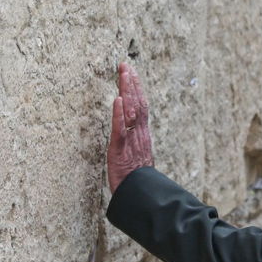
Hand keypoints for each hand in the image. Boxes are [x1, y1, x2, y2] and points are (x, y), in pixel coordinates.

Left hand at [108, 61, 153, 192]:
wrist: (141, 197)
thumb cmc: (137, 180)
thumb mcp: (138, 157)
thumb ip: (135, 142)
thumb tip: (132, 131)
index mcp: (143, 135)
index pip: (142, 106)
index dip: (137, 88)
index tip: (131, 72)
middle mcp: (140, 135)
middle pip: (138, 104)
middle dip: (131, 83)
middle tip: (125, 65)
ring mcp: (131, 142)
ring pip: (131, 112)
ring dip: (127, 91)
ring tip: (123, 75)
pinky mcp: (120, 150)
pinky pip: (120, 130)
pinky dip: (119, 114)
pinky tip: (118, 100)